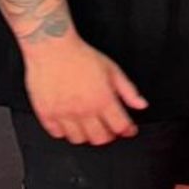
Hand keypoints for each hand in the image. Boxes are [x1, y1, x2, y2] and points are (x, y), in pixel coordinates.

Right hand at [23, 36, 147, 144]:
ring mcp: (64, 114)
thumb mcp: (113, 70)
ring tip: (90, 126)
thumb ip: (128, 91)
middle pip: (100, 139)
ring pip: (79, 139)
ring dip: (87, 136)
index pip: (120, 126)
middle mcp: (83, 110)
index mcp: (102, 100)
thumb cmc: (81, 57)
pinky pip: (57, 134)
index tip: (129, 129)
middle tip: (110, 129)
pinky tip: (70, 123)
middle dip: (109, 136)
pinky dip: (65, 132)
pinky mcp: (46, 114)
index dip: (127, 130)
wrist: (53, 49)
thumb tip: (141, 105)